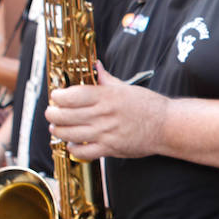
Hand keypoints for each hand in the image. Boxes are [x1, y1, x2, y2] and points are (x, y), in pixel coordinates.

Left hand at [46, 62, 165, 159]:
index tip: (57, 96)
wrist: (166, 127)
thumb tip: (95, 66)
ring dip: (58, 130)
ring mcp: (105, 133)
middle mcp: (103, 115)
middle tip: (52, 112)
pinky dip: (73, 148)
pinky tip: (73, 143)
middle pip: (65, 115)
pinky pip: (83, 152)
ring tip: (57, 127)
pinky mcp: (110, 149)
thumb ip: (106, 79)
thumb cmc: (148, 106)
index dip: (58, 96)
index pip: (72, 96)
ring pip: (70, 134)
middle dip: (53, 113)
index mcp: (107, 96)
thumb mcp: (126, 87)